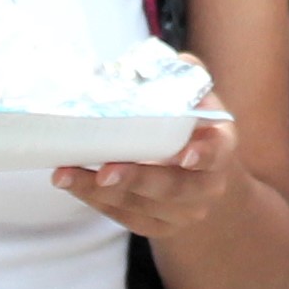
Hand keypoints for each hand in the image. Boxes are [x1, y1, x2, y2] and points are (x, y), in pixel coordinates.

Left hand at [55, 91, 249, 236]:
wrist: (202, 175)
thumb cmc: (191, 125)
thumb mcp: (195, 96)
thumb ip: (180, 76)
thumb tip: (149, 62)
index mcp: (221, 147)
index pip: (218, 152)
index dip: (204, 154)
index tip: (186, 155)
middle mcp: (208, 186)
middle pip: (174, 188)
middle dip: (137, 179)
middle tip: (104, 171)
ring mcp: (184, 211)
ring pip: (142, 206)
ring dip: (101, 191)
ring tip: (66, 173)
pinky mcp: (159, 226)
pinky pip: (126, 217)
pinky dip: (96, 200)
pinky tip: (72, 183)